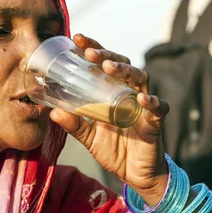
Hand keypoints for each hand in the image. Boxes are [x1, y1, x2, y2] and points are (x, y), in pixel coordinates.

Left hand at [50, 34, 168, 202]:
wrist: (135, 174)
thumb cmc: (114, 149)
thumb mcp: (89, 137)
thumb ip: (74, 124)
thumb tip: (52, 113)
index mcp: (112, 90)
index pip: (103, 63)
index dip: (92, 48)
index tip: (76, 38)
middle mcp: (129, 92)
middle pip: (122, 64)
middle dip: (106, 55)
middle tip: (89, 53)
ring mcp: (143, 105)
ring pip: (140, 78)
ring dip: (125, 70)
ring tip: (109, 67)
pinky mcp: (155, 121)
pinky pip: (159, 107)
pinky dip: (152, 101)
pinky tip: (141, 98)